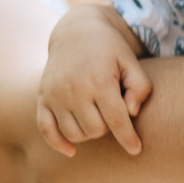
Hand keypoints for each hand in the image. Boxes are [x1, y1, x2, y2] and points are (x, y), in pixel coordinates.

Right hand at [35, 6, 151, 156]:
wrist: (76, 31)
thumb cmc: (109, 49)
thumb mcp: (131, 61)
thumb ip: (140, 87)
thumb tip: (132, 112)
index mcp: (99, 80)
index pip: (117, 120)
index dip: (128, 138)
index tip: (136, 150)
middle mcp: (74, 89)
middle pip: (96, 130)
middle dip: (108, 128)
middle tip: (112, 112)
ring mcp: (55, 94)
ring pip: (74, 134)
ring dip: (88, 133)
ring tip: (96, 118)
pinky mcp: (43, 98)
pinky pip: (46, 130)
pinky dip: (58, 143)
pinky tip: (71, 151)